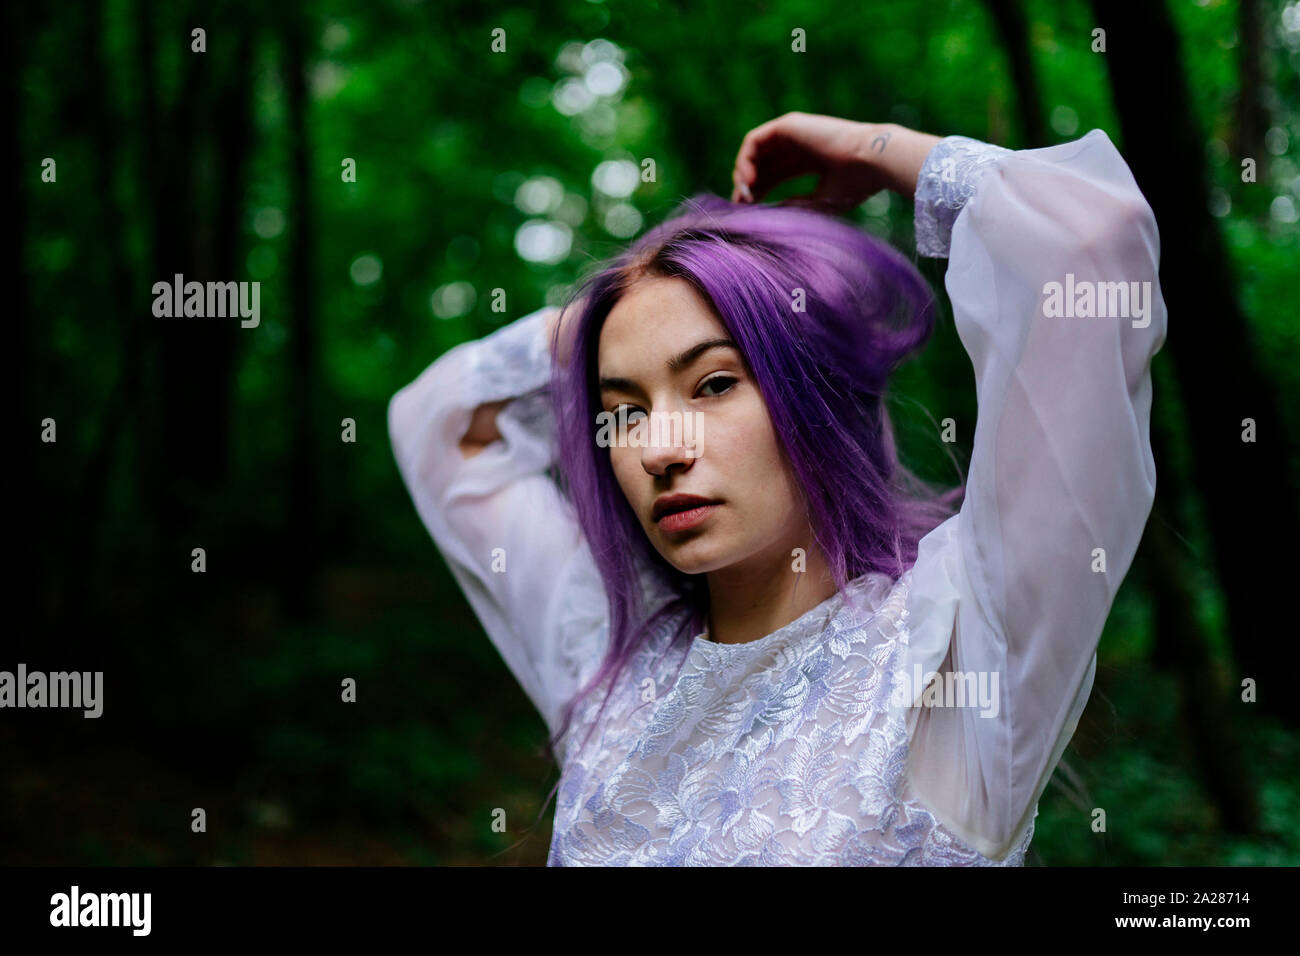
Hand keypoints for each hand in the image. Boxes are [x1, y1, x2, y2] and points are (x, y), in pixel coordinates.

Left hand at [729, 112, 939, 210]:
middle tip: (741, 208)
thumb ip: (794, 206)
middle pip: (763, 165)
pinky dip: (745, 160)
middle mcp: (801, 144)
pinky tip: (748, 183)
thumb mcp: (819, 203)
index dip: (759, 193)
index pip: (776, 175)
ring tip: (744, 197)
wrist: (872, 162)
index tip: (750, 213)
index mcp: (812, 160)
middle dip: (747, 187)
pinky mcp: (787, 125)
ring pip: (755, 152)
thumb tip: (767, 212)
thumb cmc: (855, 185)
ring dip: (742, 175)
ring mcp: (793, 133)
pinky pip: (753, 140)